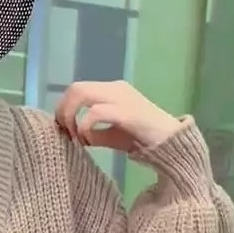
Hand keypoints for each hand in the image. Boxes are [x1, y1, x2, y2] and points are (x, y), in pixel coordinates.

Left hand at [55, 80, 183, 151]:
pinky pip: (95, 113)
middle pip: (75, 88)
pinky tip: (87, 141)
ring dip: (71, 117)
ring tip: (75, 137)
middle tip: (65, 132)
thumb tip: (71, 134)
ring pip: (81, 94)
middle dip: (63, 111)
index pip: (77, 89)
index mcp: (111, 90)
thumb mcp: (110, 134)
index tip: (63, 129)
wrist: (170, 144)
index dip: (64, 108)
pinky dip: (84, 127)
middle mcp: (115, 88)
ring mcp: (121, 98)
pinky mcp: (126, 112)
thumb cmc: (141, 138)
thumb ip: (91, 131)